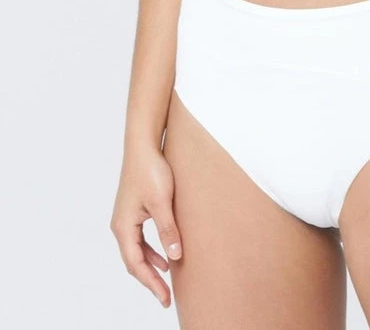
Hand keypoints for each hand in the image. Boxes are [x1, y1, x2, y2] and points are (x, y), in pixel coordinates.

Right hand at [110, 142, 182, 309]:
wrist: (143, 145)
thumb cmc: (150, 170)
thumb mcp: (162, 202)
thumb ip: (168, 229)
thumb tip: (175, 256)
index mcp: (124, 227)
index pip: (136, 264)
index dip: (151, 283)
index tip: (165, 298)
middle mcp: (121, 225)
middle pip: (134, 261)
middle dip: (150, 279)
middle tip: (166, 297)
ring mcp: (126, 217)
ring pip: (137, 251)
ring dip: (151, 265)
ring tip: (167, 280)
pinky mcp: (134, 210)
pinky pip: (141, 239)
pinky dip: (151, 250)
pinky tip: (166, 254)